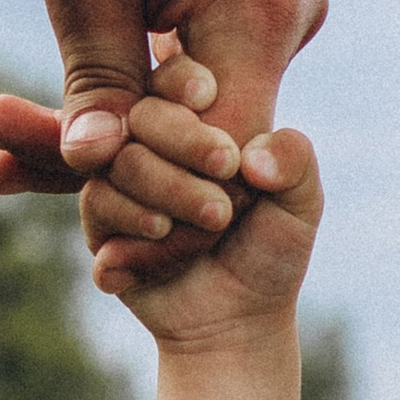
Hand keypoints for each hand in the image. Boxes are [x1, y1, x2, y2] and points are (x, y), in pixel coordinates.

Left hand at [0, 0, 324, 281]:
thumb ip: (94, 71)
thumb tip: (92, 168)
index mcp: (260, 9)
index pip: (221, 154)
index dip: (159, 204)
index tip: (93, 246)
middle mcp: (291, 13)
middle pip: (215, 136)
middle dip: (126, 176)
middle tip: (14, 191)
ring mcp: (282, 0)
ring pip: (205, 102)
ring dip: (124, 131)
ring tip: (8, 159)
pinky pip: (203, 59)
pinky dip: (141, 83)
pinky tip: (67, 108)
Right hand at [93, 82, 320, 348]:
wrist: (238, 322)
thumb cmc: (269, 252)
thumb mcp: (299, 205)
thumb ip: (295, 161)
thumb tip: (254, 155)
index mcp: (192, 122)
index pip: (172, 78)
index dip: (182, 82)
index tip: (209, 98)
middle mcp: (148, 145)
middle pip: (140, 114)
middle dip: (182, 140)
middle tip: (225, 171)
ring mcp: (118, 184)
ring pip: (117, 162)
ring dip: (166, 191)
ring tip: (210, 223)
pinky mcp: (101, 228)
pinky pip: (99, 211)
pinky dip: (134, 232)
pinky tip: (163, 248)